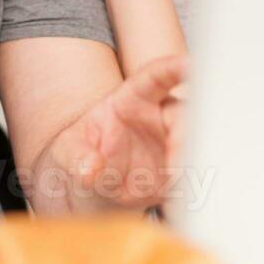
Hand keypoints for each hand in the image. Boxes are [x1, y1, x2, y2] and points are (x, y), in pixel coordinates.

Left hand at [54, 56, 187, 210]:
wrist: (95, 184)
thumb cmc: (83, 153)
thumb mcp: (68, 150)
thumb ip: (77, 157)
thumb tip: (89, 169)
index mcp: (134, 98)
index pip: (155, 77)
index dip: (172, 69)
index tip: (187, 65)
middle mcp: (162, 117)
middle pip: (186, 115)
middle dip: (186, 133)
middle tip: (176, 161)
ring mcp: (174, 146)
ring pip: (194, 149)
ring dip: (187, 166)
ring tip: (171, 183)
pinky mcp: (180, 174)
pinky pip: (190, 180)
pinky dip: (185, 190)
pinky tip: (172, 198)